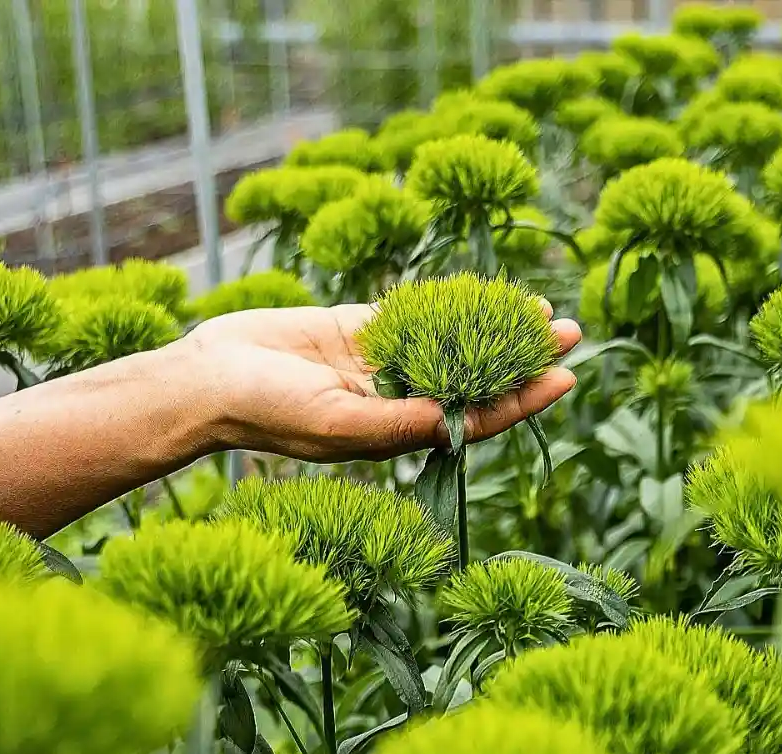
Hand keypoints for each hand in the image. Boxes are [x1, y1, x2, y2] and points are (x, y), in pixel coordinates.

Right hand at [181, 302, 581, 462]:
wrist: (210, 376)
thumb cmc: (268, 412)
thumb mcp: (335, 424)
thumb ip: (396, 423)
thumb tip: (457, 425)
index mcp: (402, 431)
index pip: (478, 417)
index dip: (524, 400)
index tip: (566, 377)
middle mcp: (401, 399)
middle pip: (478, 378)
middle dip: (524, 358)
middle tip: (572, 331)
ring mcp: (383, 363)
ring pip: (455, 343)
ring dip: (498, 328)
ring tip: (543, 311)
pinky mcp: (360, 329)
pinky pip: (415, 313)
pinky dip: (451, 304)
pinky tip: (486, 293)